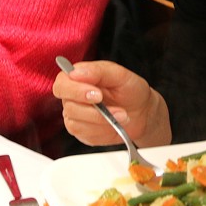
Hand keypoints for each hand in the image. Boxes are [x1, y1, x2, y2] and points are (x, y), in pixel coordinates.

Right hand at [52, 60, 170, 147]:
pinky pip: (85, 135)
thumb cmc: (131, 90)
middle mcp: (73, 97)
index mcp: (78, 78)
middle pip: (68, 106)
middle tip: (112, 108)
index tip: (96, 94)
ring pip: (76, 123)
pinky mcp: (83, 132)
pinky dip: (103, 130)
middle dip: (92, 110)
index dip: (74, 90)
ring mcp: (76, 116)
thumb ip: (98, 71)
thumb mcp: (120, 75)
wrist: (143, 112)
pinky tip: (114, 124)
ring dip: (102, 120)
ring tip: (122, 115)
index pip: (61, 84)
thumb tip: (75, 72)